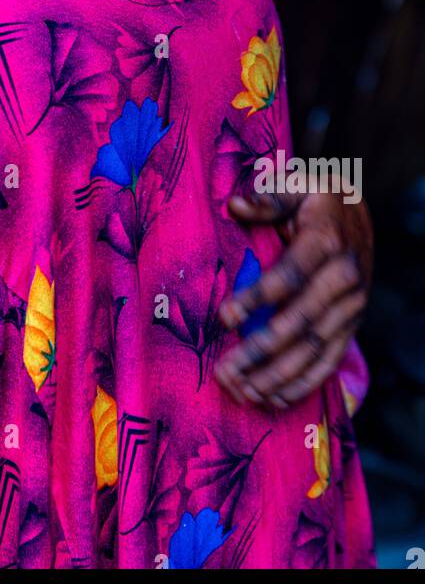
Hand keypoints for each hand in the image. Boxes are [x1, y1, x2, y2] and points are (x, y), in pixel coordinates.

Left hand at [214, 172, 372, 411]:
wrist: (359, 211)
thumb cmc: (316, 198)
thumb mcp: (295, 185)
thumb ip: (268, 197)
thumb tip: (235, 204)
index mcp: (327, 241)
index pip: (290, 277)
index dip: (258, 298)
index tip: (224, 317)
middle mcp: (345, 279)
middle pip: (301, 322)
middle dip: (262, 350)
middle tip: (226, 370)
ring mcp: (352, 306)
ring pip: (315, 348)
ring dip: (278, 376)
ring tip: (242, 391)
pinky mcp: (352, 325)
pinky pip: (330, 360)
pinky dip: (304, 384)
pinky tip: (273, 398)